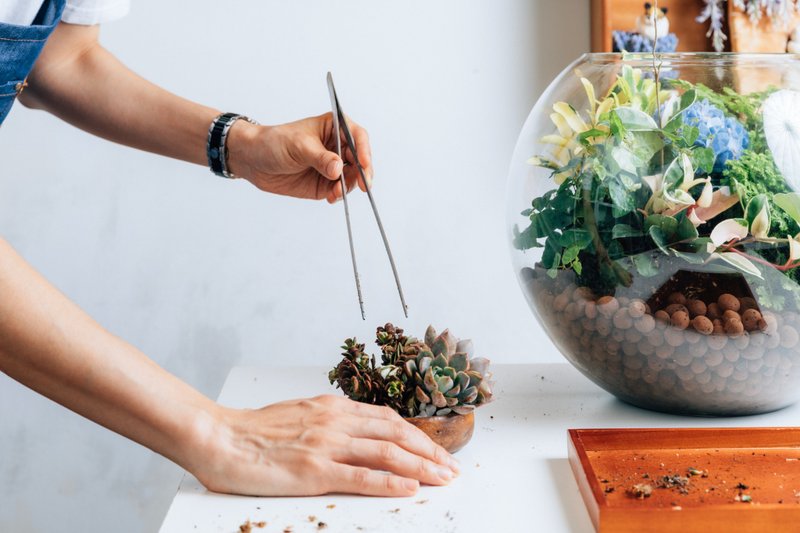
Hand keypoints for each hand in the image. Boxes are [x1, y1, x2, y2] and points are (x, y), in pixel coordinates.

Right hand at [191, 395, 459, 496]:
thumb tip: (355, 432)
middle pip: (396, 435)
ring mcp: (326, 444)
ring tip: (443, 478)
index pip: (388, 420)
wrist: (219, 437)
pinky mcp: (314, 469)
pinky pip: (361, 476)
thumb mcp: (300, 414)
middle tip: (452, 467)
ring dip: (421, 467)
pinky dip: (390, 482)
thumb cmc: (254, 431)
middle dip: (430, 451)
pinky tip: (409, 488)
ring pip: (387, 453)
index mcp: (333, 407)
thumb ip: (329, 421)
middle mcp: (335, 421)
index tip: (436, 450)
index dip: (418, 435)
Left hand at [228, 113, 373, 202]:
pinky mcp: (325, 183)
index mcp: (334, 128)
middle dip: (362, 173)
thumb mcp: (298, 147)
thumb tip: (338, 168)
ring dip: (349, 186)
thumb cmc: (274, 142)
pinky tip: (331, 197)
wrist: (254, 160)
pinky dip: (339, 195)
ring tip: (336, 192)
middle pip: (360, 160)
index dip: (364, 150)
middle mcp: (337, 147)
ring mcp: (332, 166)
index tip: (364, 164)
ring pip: (352, 177)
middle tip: (364, 185)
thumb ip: (320, 158)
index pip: (358, 136)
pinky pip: (340, 190)